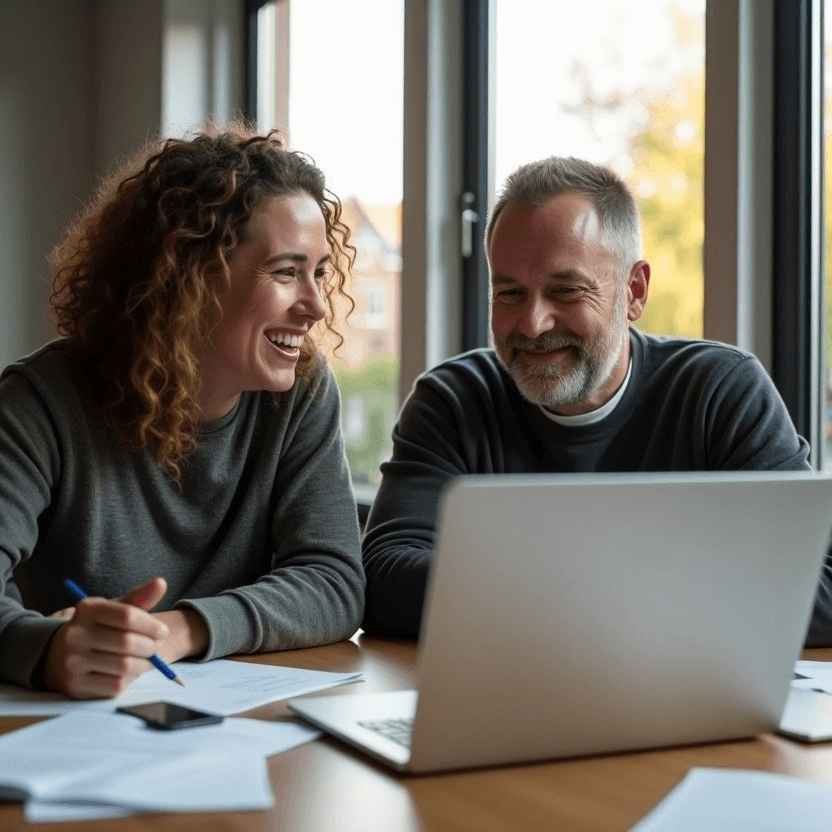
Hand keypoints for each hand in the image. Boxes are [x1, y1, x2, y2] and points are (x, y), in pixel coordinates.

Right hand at [43, 578, 169, 698]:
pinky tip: (130, 672)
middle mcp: (75, 635)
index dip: (151, 625)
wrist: (59, 654)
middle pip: (126, 642)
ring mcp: (72, 662)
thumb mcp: (114, 609)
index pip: (127, 615)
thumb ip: (139, 598)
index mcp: (87, 610)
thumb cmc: (99, 628)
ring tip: (147, 660)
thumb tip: (161, 583)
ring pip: (123, 666)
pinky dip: (130, 679)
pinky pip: (115, 685)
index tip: (163, 631)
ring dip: (143, 664)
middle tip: (155, 648)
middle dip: (150, 647)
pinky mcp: (75, 685)